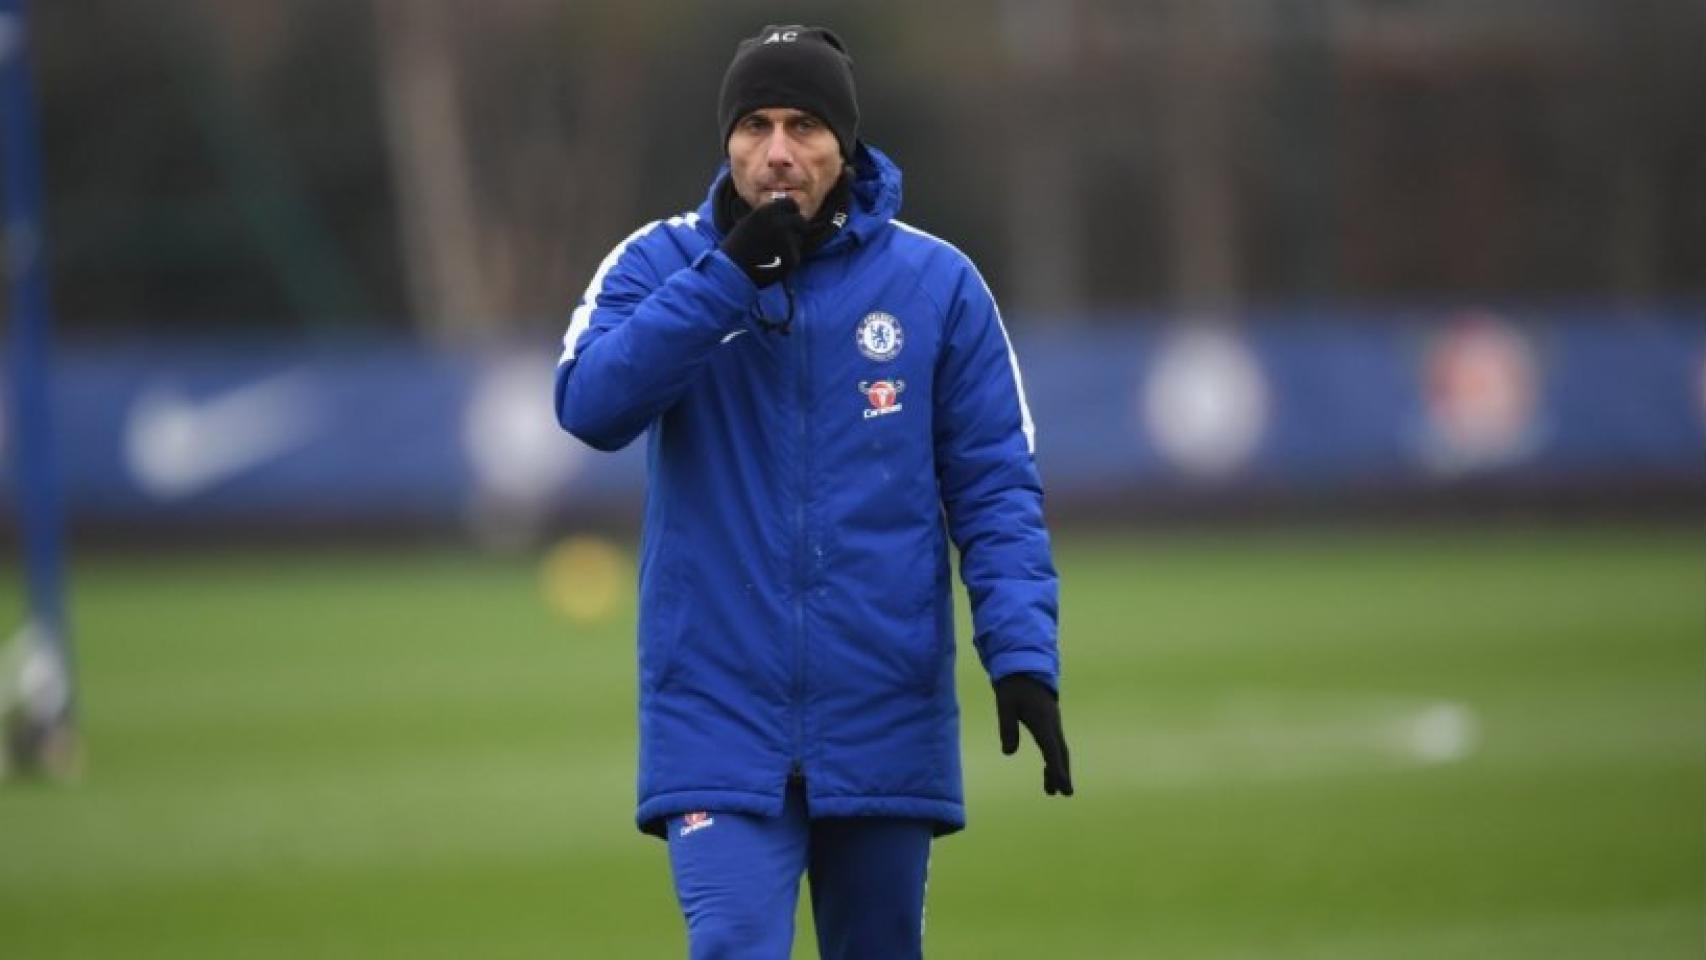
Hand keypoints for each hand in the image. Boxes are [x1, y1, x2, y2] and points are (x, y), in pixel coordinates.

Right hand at [719, 195, 805, 286]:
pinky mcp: (792, 258)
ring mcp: (788, 241)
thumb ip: (768, 216)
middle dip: (798, 228)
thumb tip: (785, 212)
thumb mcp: (749, 222)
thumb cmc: (736, 247)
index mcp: (767, 211)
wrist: (732, 271)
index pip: (791, 204)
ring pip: (799, 239)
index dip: (791, 212)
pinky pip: (796, 256)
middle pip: (801, 221)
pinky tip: (773, 264)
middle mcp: (780, 223)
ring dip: (791, 244)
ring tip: (774, 254)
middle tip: (792, 236)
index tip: (790, 218)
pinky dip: (787, 260)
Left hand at [995, 674, 1073, 795]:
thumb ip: (1007, 728)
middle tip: (1065, 793)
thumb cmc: (1013, 687)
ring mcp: (1053, 723)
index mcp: (1043, 721)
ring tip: (1052, 791)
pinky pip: (1055, 745)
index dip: (1057, 769)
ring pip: (1059, 750)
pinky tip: (1047, 770)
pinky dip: (1053, 759)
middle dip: (1062, 773)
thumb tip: (1009, 753)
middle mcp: (1052, 724)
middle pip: (1060, 753)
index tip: (1062, 787)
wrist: (1024, 668)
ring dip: (1057, 769)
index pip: (1052, 749)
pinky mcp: (1050, 723)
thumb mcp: (1005, 704)